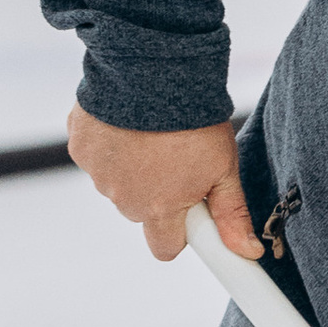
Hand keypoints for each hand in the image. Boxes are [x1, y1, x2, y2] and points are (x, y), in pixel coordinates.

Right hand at [65, 108, 258, 263]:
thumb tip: (248, 254)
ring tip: (154, 134)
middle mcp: (123, 198)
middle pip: (141, 211)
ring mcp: (97, 172)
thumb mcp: (223, 169)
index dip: (179, 233)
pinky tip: (127, 121)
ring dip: (132, 167)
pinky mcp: (79, 145)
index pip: (165, 247)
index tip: (190, 213)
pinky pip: (96, 155)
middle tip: (177, 159)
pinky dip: (110, 143)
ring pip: (117, 182)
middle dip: (157, 194)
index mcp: (159, 209)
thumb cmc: (194, 121)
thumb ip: (231, 214)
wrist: (153, 73)